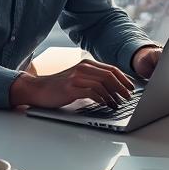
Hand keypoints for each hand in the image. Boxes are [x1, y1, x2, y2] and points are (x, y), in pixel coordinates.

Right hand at [10, 60, 133, 109]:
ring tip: (118, 103)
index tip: (131, 88)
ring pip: (103, 83)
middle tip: (128, 97)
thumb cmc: (59, 87)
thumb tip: (113, 89)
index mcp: (87, 64)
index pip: (111, 69)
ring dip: (113, 95)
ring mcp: (77, 77)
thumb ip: (93, 80)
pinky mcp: (71, 87)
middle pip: (110, 75)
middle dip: (122, 87)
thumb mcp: (78, 79)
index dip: (124, 78)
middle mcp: (83, 68)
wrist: (37, 89)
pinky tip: (106, 104)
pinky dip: (102, 99)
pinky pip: (92, 92)